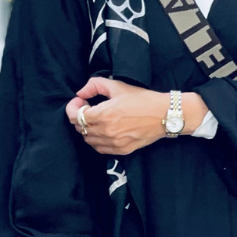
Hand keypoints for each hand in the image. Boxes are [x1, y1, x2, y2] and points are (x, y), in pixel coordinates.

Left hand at [66, 78, 206, 154]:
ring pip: (88, 140)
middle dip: (79, 117)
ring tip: (96, 119)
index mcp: (103, 114)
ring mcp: (114, 143)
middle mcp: (106, 131)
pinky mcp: (121, 150)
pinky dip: (96, 140)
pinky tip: (103, 130)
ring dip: (87, 129)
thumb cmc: (142, 99)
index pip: (74, 116)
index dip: (72, 108)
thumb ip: (95, 85)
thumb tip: (81, 93)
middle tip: (88, 107)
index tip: (80, 101)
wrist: (164, 114)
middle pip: (80, 128)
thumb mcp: (118, 86)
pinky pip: (99, 149)